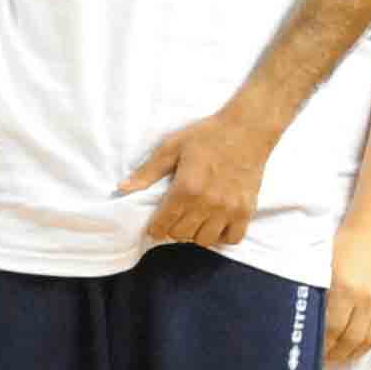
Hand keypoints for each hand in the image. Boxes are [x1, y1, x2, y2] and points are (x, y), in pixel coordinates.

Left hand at [121, 104, 274, 249]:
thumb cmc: (208, 135)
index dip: (155, 227)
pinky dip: (222, 236)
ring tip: (196, 220)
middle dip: (174, 229)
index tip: (157, 222)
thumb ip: (148, 171)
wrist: (248, 129)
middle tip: (176, 217)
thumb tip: (123, 189)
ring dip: (196, 233)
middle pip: (182, 235)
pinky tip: (217, 224)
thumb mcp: (172, 146)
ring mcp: (229, 209)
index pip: (163, 224)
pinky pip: (233, 238)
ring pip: (205, 240)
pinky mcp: (247, 210)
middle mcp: (207, 203)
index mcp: (186, 188)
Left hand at [326, 228, 370, 369]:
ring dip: (358, 353)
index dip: (324, 346)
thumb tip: (317, 324)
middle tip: (328, 361)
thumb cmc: (344, 245)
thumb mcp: (324, 268)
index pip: (332, 329)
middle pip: (352, 338)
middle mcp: (366, 300)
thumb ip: (323, 296)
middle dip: (338, 354)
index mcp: (344, 290)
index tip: (316, 354)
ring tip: (347, 359)